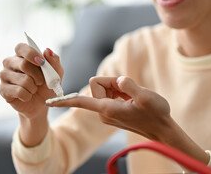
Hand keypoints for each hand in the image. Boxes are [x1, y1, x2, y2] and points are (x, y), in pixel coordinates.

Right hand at [0, 43, 63, 119]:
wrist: (41, 104)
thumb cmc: (47, 85)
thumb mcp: (56, 73)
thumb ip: (54, 60)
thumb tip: (48, 50)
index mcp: (22, 55)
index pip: (21, 47)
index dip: (31, 54)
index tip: (42, 62)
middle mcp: (10, 62)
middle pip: (23, 64)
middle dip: (38, 76)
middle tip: (41, 82)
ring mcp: (4, 75)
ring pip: (23, 80)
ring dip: (33, 87)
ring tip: (33, 89)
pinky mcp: (2, 89)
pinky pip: (19, 91)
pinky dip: (28, 95)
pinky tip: (27, 96)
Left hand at [46, 76, 209, 162]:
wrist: (162, 130)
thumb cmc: (156, 114)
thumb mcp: (145, 97)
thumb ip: (129, 85)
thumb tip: (118, 80)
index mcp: (107, 109)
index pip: (80, 101)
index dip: (65, 100)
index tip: (48, 102)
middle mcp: (104, 112)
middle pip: (96, 85)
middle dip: (111, 82)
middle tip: (128, 89)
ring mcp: (108, 112)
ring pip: (105, 88)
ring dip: (117, 87)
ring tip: (132, 97)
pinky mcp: (113, 112)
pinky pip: (111, 94)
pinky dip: (120, 92)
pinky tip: (131, 99)